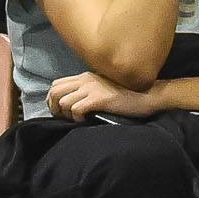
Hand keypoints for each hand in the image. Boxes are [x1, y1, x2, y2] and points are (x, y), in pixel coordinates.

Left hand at [47, 70, 161, 120]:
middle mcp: (85, 80)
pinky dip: (77, 118)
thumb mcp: (103, 88)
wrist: (145, 96)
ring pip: (63, 101)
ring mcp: (91, 88)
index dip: (52, 99)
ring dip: (67, 114)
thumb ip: (88, 91)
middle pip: (55, 92)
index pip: (56, 84)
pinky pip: (76, 109)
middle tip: (63, 118)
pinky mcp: (98, 99)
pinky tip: (85, 120)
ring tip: (77, 119)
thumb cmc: (126, 96)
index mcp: (85, 77)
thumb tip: (73, 103)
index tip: (59, 111)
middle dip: (54, 107)